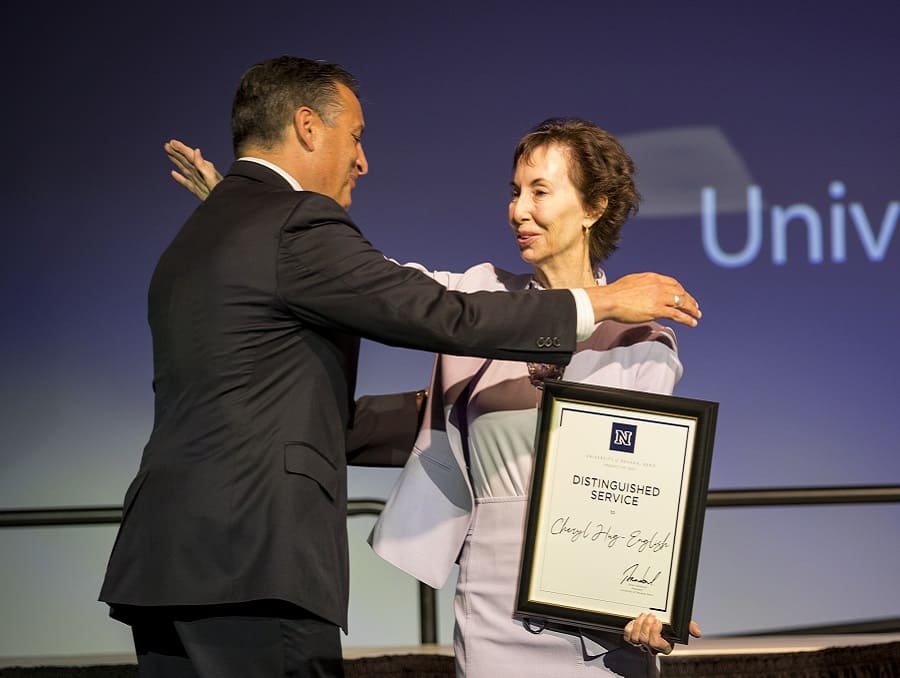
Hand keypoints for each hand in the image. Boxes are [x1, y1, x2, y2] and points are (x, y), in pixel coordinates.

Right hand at [164, 139, 222, 200]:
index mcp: (202, 167)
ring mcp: (197, 180)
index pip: (189, 155)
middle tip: (167, 145)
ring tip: (169, 154)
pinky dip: (178, 177)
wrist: (224, 201)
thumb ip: (202, 164)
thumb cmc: (219, 189)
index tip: (172, 142)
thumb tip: (196, 150)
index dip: (180, 148)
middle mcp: (199, 172)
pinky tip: (173, 173)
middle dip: (176, 152)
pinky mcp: (196, 189)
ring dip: (176, 161)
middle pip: (185, 160)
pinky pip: (185, 182)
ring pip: (184, 168)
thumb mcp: (210, 176)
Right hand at [586, 272, 700, 326]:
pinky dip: (687, 319)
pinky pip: (677, 314)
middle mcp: (658, 285)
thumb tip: (641, 292)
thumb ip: (641, 286)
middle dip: (689, 300)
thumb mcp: (631, 283)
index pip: (672, 283)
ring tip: (697, 315)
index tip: (684, 296)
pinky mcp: (657, 309)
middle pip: (680, 292)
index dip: (681, 290)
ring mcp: (659, 297)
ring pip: (682, 303)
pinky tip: (692, 322)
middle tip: (694, 306)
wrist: (609, 299)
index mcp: (652, 278)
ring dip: (692, 309)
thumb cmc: (614, 293)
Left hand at [623, 613, 701, 654]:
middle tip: (651, 615)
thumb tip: (697, 632)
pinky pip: (627, 636)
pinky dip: (630, 627)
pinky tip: (634, 619)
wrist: (654, 619)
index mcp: (665, 646)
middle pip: (646, 641)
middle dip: (647, 626)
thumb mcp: (680, 624)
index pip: (659, 646)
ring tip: (644, 615)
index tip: (659, 621)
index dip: (656, 633)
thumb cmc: (669, 624)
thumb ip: (689, 627)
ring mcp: (641, 643)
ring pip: (636, 639)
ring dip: (639, 625)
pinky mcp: (631, 638)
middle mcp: (652, 647)